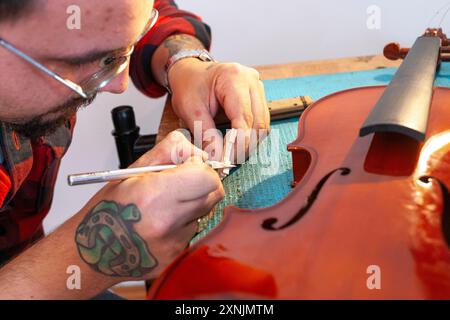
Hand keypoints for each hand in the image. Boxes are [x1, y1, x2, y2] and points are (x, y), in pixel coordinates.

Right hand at [75, 131, 223, 279]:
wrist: (92, 253)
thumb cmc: (106, 211)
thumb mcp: (130, 170)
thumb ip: (168, 152)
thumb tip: (195, 151)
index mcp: (155, 195)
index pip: (207, 177)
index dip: (202, 168)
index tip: (190, 167)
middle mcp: (168, 222)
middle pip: (214, 194)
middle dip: (204, 183)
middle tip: (182, 183)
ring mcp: (175, 242)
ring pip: (206, 212)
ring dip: (194, 203)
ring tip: (166, 205)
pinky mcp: (178, 255)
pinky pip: (194, 230)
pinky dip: (184, 222)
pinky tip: (162, 223)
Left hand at [168, 59, 269, 160]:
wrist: (190, 73)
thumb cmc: (189, 86)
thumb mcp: (191, 110)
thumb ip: (206, 134)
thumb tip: (218, 157)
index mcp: (233, 77)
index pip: (244, 117)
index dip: (239, 142)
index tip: (228, 159)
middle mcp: (251, 80)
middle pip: (258, 123)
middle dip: (245, 145)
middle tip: (229, 160)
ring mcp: (257, 87)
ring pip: (263, 124)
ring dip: (250, 142)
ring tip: (232, 153)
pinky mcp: (258, 96)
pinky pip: (261, 121)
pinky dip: (251, 135)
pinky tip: (237, 142)